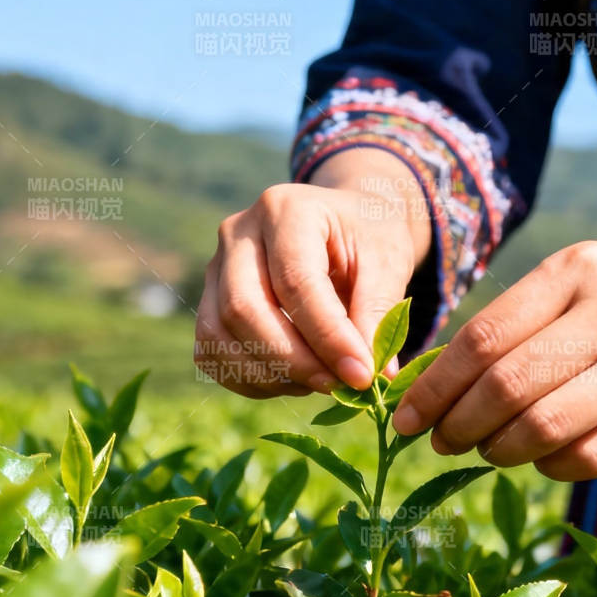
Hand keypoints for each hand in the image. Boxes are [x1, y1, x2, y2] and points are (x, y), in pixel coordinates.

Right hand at [195, 149, 432, 397]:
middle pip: (244, 308)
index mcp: (286, 209)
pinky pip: (211, 352)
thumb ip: (378, 313)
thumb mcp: (388, 262)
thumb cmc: (368, 238)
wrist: (345, 224)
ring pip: (218, 335)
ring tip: (319, 382)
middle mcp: (238, 233)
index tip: (360, 374)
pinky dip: (248, 379)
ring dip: (269, 374)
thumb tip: (374, 377)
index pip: (295, 281)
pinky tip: (293, 381)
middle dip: (292, 361)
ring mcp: (215, 267)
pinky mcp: (209, 300)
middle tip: (337, 387)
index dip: (327, 335)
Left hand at [390, 240, 596, 480]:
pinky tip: (540, 459)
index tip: (407, 416)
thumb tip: (437, 386)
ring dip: (501, 450)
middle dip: (458, 425)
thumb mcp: (582, 280)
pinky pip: (593, 456)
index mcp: (577, 271)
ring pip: (547, 427)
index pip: (483, 338)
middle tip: (439, 442)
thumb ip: (520, 322)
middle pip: (507, 387)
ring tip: (488, 450)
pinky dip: (551, 467)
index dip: (435, 387)